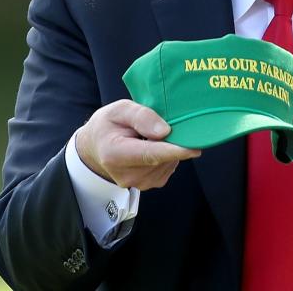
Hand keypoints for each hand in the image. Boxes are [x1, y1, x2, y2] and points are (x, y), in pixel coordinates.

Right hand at [75, 99, 201, 189]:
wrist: (97, 146)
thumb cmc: (108, 125)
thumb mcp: (119, 110)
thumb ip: (141, 116)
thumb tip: (165, 131)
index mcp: (115, 154)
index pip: (150, 154)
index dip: (174, 151)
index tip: (195, 148)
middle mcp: (127, 174)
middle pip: (163, 158)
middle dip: (172, 141)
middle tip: (162, 125)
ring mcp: (138, 182)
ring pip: (169, 162)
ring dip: (169, 148)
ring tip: (151, 136)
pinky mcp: (149, 183)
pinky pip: (169, 166)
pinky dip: (168, 155)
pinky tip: (155, 146)